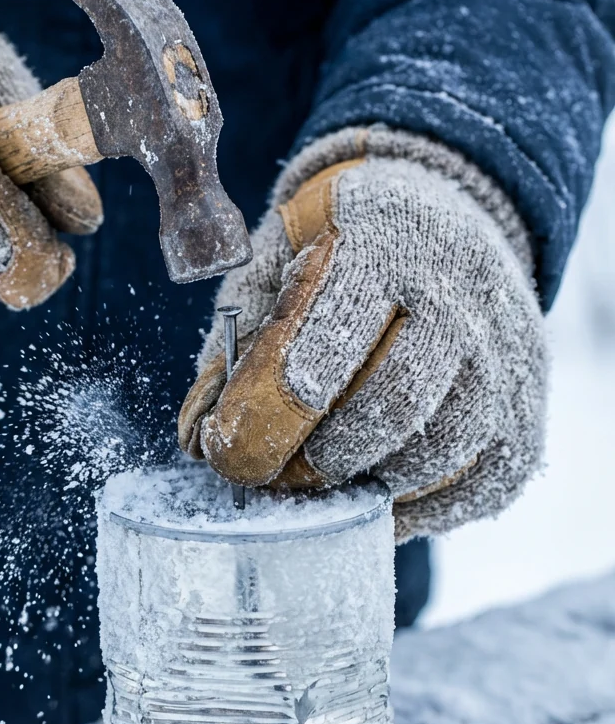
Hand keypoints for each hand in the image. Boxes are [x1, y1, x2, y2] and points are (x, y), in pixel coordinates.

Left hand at [179, 129, 546, 540]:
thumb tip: (196, 437)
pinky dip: (416, 506)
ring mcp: (506, 354)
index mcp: (383, 238)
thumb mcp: (275, 266)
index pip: (328, 334)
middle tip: (273, 474)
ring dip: (364, 486)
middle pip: (390, 404)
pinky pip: (477, 485)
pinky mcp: (528, 410)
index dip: (267, 409)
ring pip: (438, 453)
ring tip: (320, 479)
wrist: (445, 217)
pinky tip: (373, 492)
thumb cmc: (338, 252)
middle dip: (316, 458)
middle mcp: (462, 291)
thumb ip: (233, 346)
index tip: (225, 448)